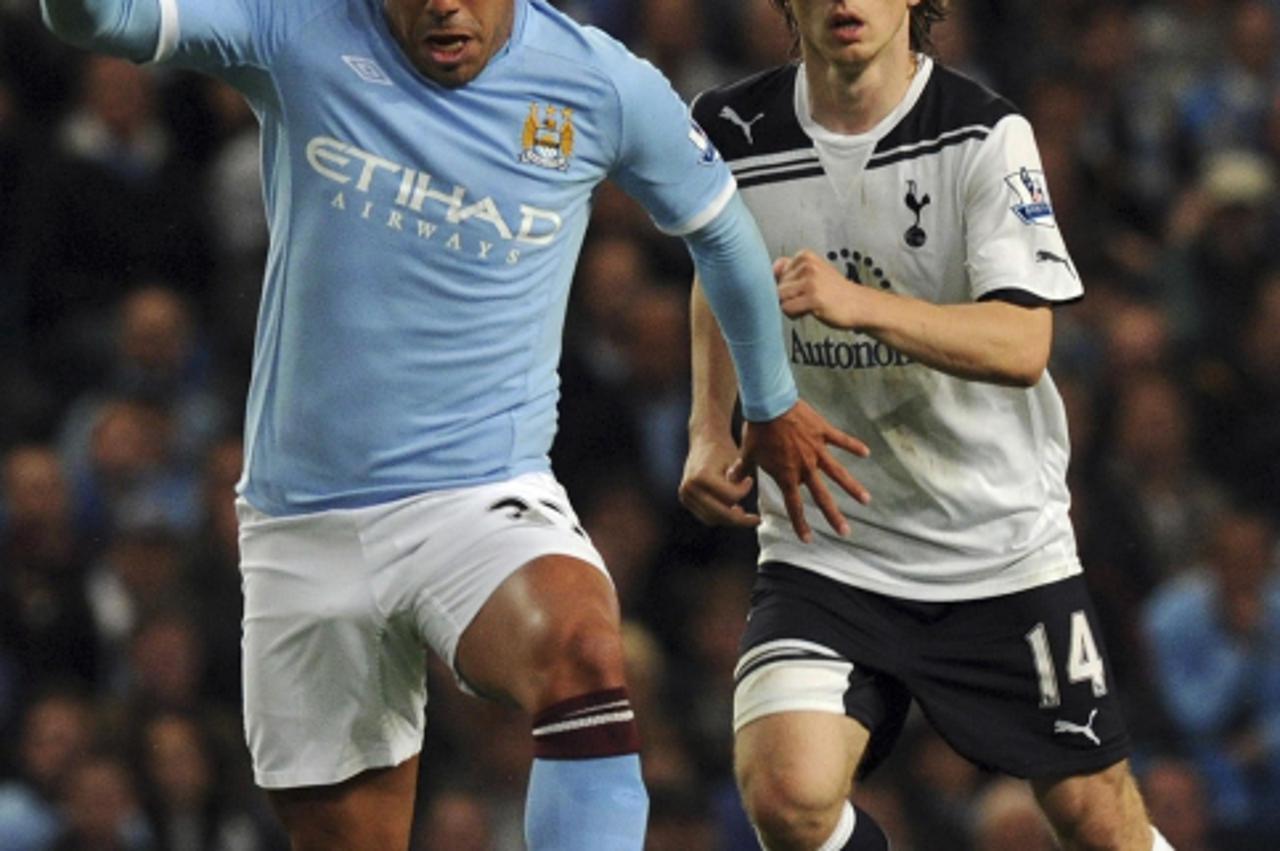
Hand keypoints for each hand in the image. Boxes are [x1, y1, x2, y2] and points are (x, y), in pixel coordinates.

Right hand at [679, 432, 760, 527]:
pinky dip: (719, 516)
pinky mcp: (684, 499)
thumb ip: (738, 483)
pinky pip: (704, 515)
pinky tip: (731, 509)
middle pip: (719, 513)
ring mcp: (684, 494)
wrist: (704, 439)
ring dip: (728, 518)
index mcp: (701, 476)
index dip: (744, 491)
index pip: (729, 496)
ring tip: (742, 512)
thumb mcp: (736, 461)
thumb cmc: (723, 449)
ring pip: (711, 518)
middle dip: (739, 519)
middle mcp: (689, 487)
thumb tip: (737, 509)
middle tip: (756, 519)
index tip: (750, 480)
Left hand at [740, 400, 870, 541]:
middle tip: (845, 531)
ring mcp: (817, 450)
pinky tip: (867, 453)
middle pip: (822, 497)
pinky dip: (854, 446)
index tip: (807, 539)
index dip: (800, 523)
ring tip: (866, 500)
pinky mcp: (823, 432)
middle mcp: (805, 467)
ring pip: (838, 474)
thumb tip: (730, 478)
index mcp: (787, 475)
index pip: (794, 505)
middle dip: (834, 516)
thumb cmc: (757, 430)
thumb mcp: (747, 453)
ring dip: (853, 488)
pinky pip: (842, 440)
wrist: (769, 405)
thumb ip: (741, 469)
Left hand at [775, 250, 866, 328]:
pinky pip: (787, 309)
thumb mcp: (813, 272)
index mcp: (805, 256)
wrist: (859, 304)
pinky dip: (794, 314)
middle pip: (777, 286)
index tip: (804, 288)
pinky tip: (811, 311)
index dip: (787, 285)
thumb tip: (771, 270)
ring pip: (780, 298)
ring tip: (809, 305)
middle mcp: (807, 265)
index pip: (777, 272)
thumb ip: (790, 268)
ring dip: (791, 306)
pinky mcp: (813, 298)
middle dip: (788, 297)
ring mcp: (810, 281)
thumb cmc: (833, 291)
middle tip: (809, 299)